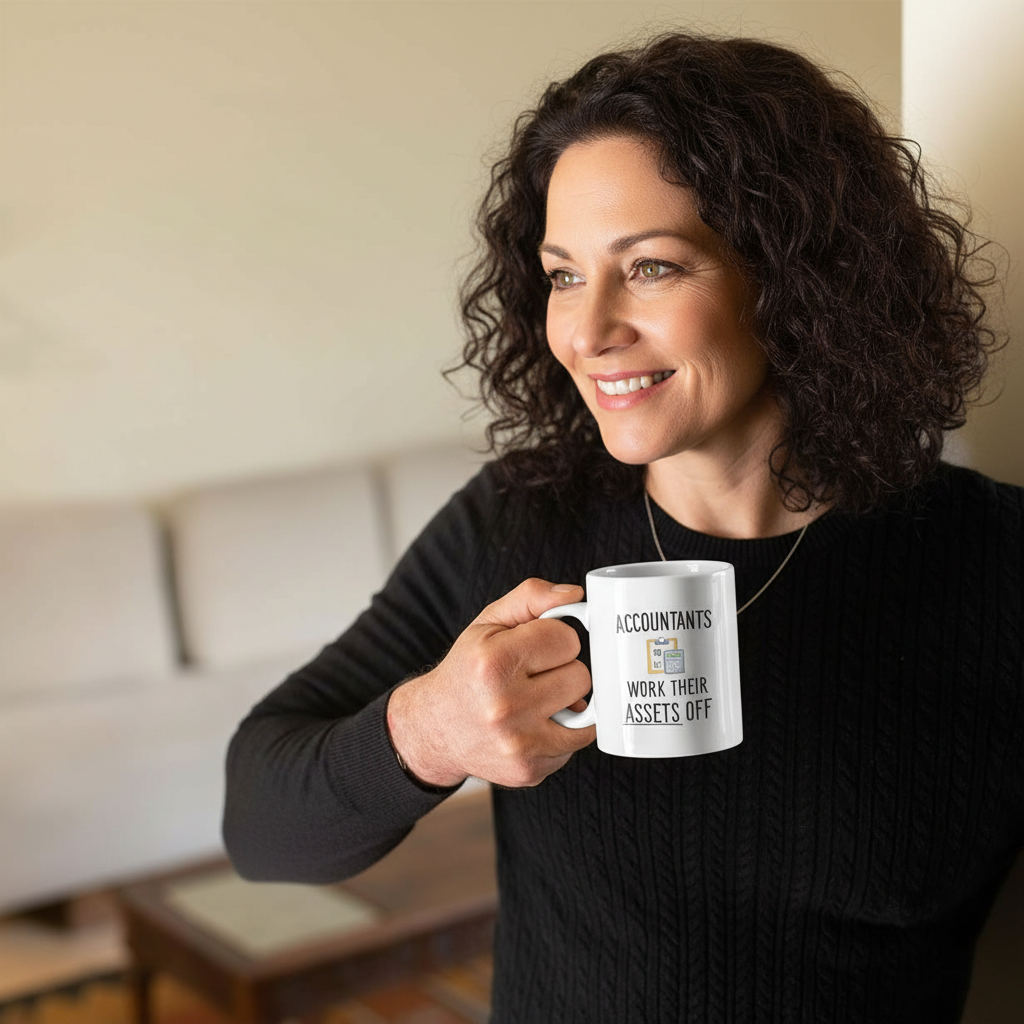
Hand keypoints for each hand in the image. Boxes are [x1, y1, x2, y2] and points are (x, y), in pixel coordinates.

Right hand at [386, 578, 594, 787]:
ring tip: (536, 698)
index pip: (567, 639)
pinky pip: (576, 742)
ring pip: (585, 711)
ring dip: (567, 701)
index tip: (537, 646)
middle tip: (534, 674)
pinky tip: (535, 723)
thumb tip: (574, 595)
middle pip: (580, 676)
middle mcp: (505, 706)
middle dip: (562, 670)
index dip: (555, 638)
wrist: (435, 728)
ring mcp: (519, 744)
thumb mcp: (489, 623)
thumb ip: (531, 598)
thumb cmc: (468, 670)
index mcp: (493, 662)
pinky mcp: (530, 770)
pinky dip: (563, 730)